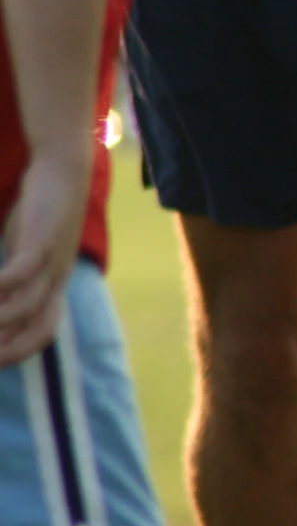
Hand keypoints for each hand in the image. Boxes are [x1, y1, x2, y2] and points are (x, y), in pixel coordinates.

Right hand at [0, 152, 89, 366]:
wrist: (62, 174)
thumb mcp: (27, 251)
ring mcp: (54, 262)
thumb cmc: (39, 215)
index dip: (20, 352)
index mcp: (55, 286)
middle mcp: (58, 280)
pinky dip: (0, 285)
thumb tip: (1, 294)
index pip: (44, 332)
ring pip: (28, 305)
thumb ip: (15, 274)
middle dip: (11, 349)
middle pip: (40, 329)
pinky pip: (22, 271)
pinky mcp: (43, 241)